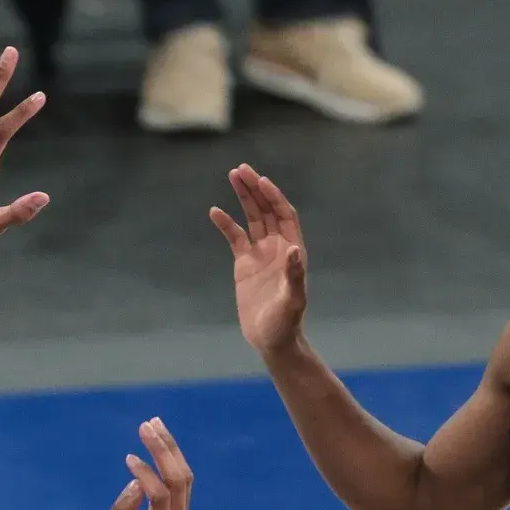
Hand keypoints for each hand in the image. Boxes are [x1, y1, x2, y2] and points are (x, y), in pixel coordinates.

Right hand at [92, 418, 192, 509]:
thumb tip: (136, 482)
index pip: (161, 495)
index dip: (146, 473)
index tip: (128, 458)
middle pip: (180, 480)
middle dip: (164, 450)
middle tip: (146, 425)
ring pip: (184, 477)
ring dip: (170, 449)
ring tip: (154, 425)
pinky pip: (181, 481)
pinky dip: (171, 459)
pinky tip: (159, 442)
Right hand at [208, 164, 309, 356]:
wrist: (271, 339)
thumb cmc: (286, 322)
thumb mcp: (292, 300)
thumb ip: (294, 275)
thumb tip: (295, 248)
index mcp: (293, 250)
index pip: (284, 215)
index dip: (274, 197)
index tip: (262, 181)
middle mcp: (278, 247)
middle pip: (267, 210)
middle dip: (256, 189)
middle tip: (242, 169)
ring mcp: (260, 253)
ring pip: (252, 218)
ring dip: (244, 197)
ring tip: (233, 176)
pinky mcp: (244, 264)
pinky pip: (235, 237)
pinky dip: (226, 224)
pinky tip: (215, 211)